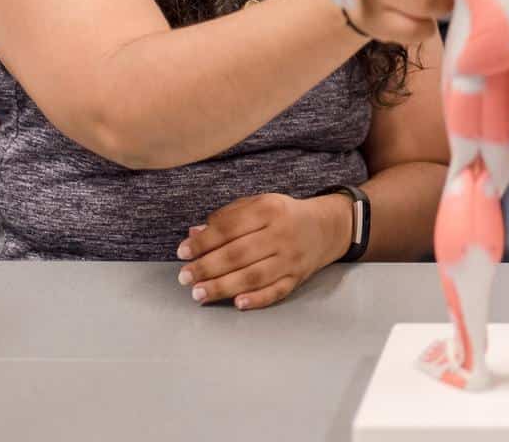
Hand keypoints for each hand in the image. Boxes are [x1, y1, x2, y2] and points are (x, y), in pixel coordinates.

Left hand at [175, 192, 348, 309]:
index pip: (230, 227)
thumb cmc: (283, 215)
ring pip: (254, 276)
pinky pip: (277, 291)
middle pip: (239, 254)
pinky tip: (237, 303)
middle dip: (207, 267)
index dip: (204, 241)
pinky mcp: (298, 278)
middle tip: (185, 277)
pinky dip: (257, 299)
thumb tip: (194, 234)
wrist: (325, 227)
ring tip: (199, 293)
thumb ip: (227, 217)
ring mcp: (291, 258)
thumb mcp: (258, 205)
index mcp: (269, 209)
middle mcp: (281, 233)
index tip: (183, 252)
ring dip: (223, 287)